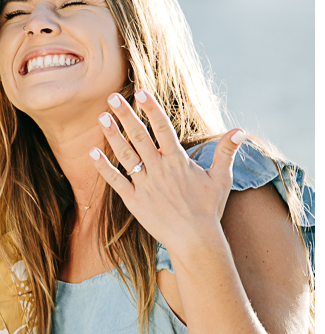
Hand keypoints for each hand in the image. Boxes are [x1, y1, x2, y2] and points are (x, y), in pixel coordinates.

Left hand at [90, 89, 246, 253]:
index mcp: (178, 162)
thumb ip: (227, 151)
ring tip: (101, 117)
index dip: (151, 109)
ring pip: (125, 155)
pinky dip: (104, 167)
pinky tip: (92, 152)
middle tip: (112, 97)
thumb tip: (240, 130)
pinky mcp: (134, 201)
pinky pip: (116, 181)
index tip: (140, 92)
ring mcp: (145, 185)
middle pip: (139, 137)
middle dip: (126, 116)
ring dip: (112, 136)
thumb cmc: (209, 209)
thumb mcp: (222, 178)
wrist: (196, 241)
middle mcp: (159, 170)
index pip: (163, 129)